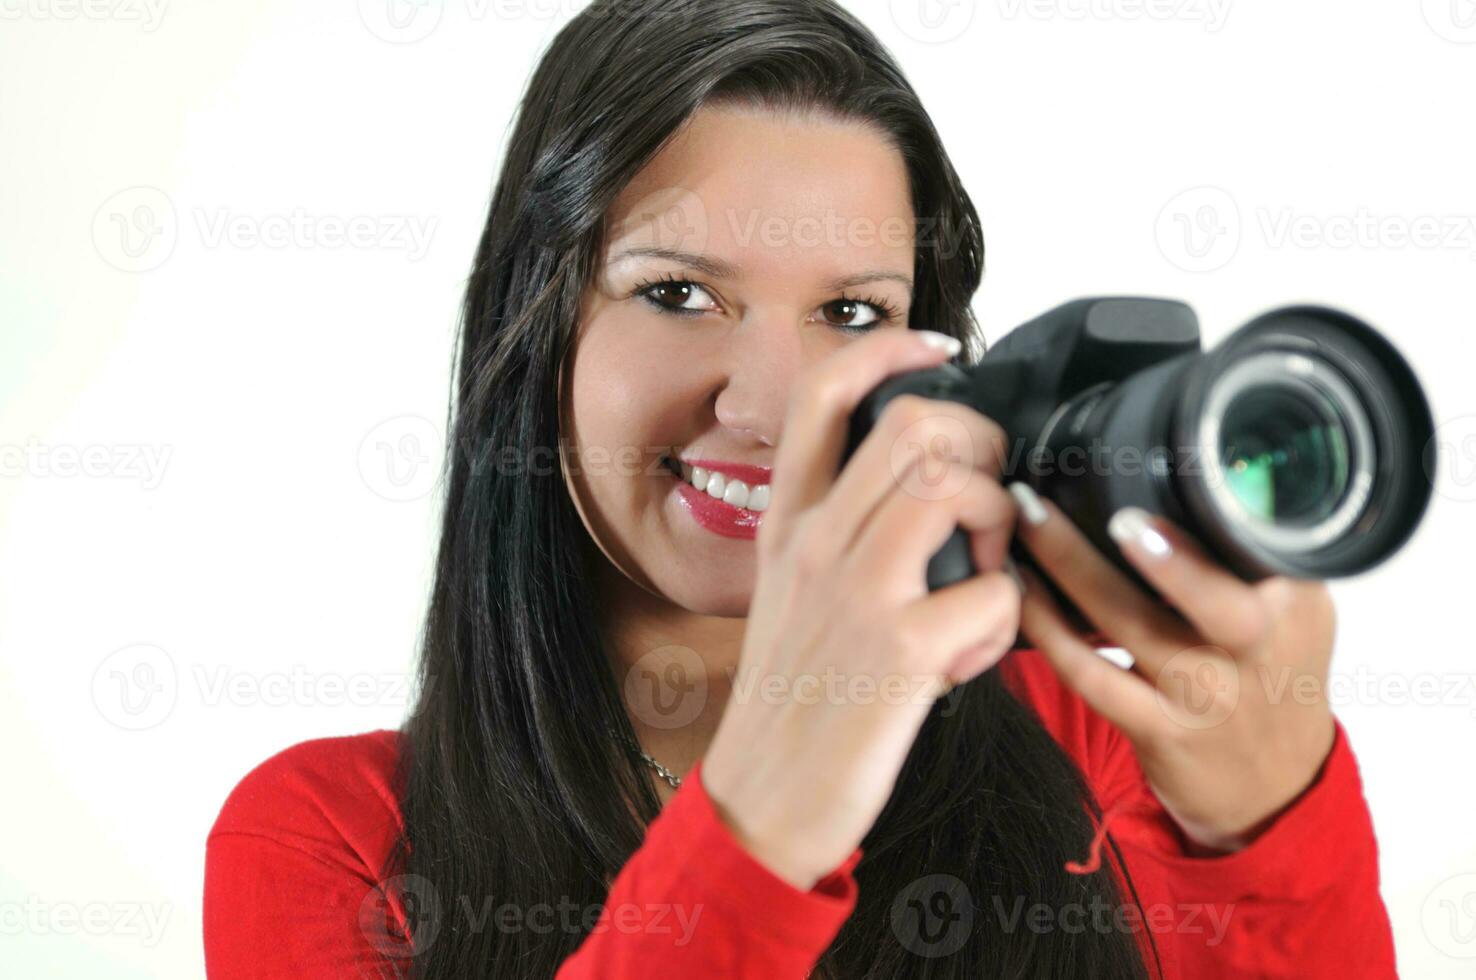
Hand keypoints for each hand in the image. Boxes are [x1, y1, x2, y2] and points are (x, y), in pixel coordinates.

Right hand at [701, 329, 1021, 889]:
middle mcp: (816, 543)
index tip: (939, 347)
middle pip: (913, 423)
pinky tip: (976, 647)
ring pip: (954, 486)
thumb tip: (924, 486)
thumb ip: (842, 532)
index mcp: (789, 522)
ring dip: (999, 520)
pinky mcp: (899, 651)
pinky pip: (991, 592)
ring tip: (987, 568)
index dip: (888, 349)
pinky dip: (1004, 615)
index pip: (823, 392)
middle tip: (989, 492)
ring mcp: (856, 592)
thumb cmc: (794, 695)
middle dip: (980, 442)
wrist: (764, 795)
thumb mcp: (792, 592)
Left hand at [1009, 483, 1337, 852]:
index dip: (1210, 508)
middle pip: (1210, 596)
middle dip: (1154, 550)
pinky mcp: (1158, 729)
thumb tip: (1194, 469)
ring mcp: (1205, 695)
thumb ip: (1250, 548)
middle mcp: (1255, 648)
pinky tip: (1021, 592)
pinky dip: (1048, 629)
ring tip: (1027, 522)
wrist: (1273, 785)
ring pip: (1130, 625)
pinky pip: (1089, 674)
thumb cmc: (1268, 675)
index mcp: (1292, 601)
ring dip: (1069, 569)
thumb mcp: (1291, 608)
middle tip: (1101, 506)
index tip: (1160, 469)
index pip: (1259, 547)